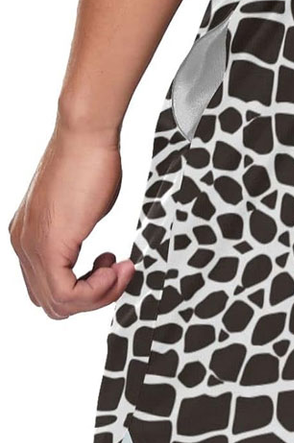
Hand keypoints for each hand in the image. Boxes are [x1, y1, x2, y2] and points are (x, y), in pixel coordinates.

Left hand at [9, 123, 133, 318]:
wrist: (85, 137)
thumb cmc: (89, 163)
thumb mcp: (80, 211)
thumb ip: (75, 238)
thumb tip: (95, 262)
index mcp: (28, 238)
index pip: (49, 291)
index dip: (87, 290)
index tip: (112, 267)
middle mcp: (23, 245)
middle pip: (53, 304)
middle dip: (95, 297)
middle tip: (120, 272)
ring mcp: (32, 246)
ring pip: (59, 305)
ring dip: (100, 295)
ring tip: (121, 270)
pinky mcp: (48, 245)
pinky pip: (67, 293)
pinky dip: (99, 289)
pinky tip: (115, 266)